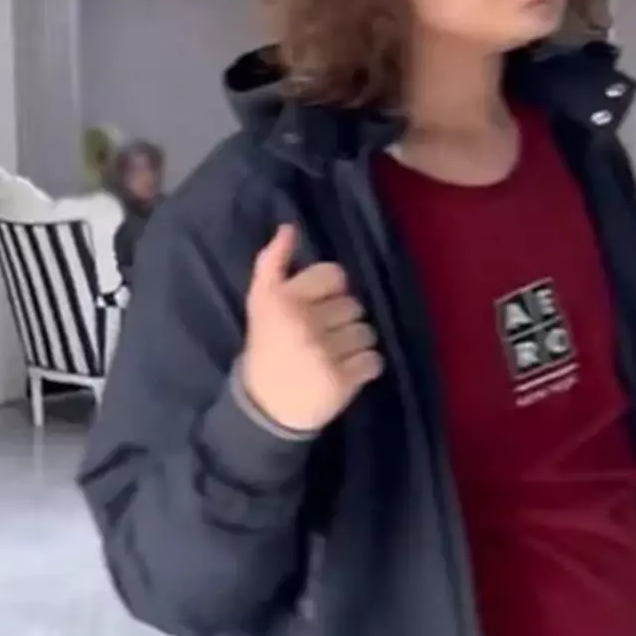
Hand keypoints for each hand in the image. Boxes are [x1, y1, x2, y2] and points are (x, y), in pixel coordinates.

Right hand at [240, 224, 382, 431]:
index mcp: (284, 300)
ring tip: (333, 357)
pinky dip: (365, 368)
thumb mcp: (260, 302)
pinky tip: (344, 373)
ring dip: (355, 346)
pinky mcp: (341, 380)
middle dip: (342, 322)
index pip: (335, 276)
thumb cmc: (267, 348)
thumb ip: (272, 263)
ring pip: (367, 333)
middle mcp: (304, 323)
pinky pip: (374, 361)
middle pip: (354, 305)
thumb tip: (289, 228)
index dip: (331, 292)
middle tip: (321, 339)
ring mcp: (324, 353)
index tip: (317, 310)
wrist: (265, 407)